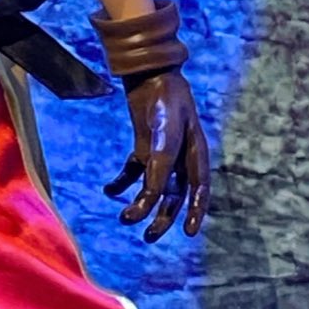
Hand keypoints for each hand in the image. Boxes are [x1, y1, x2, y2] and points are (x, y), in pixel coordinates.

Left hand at [103, 71, 210, 241]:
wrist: (148, 72)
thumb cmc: (164, 98)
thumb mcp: (165, 129)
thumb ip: (160, 160)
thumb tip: (153, 193)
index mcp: (196, 152)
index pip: (200, 189)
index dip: (197, 211)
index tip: (191, 233)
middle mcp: (181, 157)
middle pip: (175, 195)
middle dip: (163, 217)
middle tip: (148, 237)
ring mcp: (162, 153)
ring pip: (154, 187)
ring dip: (141, 203)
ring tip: (124, 218)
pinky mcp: (144, 147)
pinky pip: (134, 171)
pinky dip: (122, 182)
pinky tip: (109, 190)